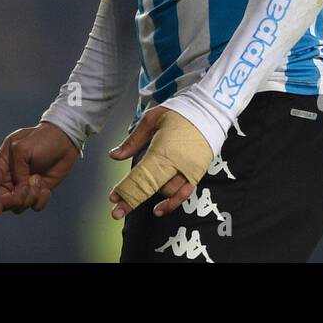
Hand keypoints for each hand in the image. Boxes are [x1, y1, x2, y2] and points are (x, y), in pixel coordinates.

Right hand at [0, 122, 78, 214]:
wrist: (66, 139)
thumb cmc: (42, 139)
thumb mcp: (22, 148)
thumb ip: (17, 170)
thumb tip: (20, 189)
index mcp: (2, 163)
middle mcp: (11, 177)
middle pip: (2, 200)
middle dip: (13, 201)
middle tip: (26, 191)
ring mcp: (24, 186)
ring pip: (19, 206)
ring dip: (30, 197)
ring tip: (38, 180)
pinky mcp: (38, 191)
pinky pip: (35, 205)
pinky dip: (41, 199)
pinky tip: (46, 187)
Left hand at [107, 106, 208, 220]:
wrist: (209, 109)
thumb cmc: (178, 111)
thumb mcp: (151, 120)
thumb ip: (132, 141)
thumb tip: (113, 156)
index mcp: (162, 150)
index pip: (140, 176)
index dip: (125, 189)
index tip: (113, 198)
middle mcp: (175, 164)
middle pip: (150, 188)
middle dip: (132, 200)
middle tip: (116, 213)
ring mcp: (188, 170)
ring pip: (166, 191)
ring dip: (151, 193)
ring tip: (138, 191)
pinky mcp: (198, 173)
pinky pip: (184, 193)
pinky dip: (172, 203)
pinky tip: (158, 210)